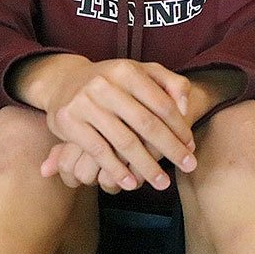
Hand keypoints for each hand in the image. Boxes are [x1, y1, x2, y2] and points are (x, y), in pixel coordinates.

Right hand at [16, 56, 196, 191]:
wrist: (63, 82)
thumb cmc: (114, 81)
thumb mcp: (142, 72)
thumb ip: (171, 83)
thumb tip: (185, 107)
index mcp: (128, 70)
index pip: (162, 104)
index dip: (180, 128)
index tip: (191, 147)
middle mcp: (106, 84)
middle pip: (146, 124)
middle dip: (171, 149)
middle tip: (188, 167)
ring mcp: (86, 102)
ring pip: (124, 141)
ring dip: (147, 166)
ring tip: (162, 183)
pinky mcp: (69, 121)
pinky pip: (99, 151)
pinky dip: (117, 170)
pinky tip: (131, 183)